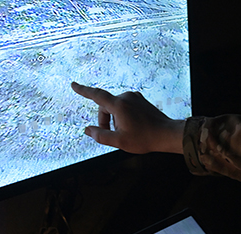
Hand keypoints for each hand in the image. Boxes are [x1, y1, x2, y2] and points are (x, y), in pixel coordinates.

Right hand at [70, 82, 184, 153]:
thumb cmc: (144, 138)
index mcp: (119, 105)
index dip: (83, 90)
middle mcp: (126, 97)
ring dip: (115, 118)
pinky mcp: (141, 101)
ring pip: (116, 107)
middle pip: (106, 105)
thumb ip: (101, 135)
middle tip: (112, 135)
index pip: (96, 95)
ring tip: (125, 132)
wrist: (166, 134)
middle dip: (105, 119)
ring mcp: (135, 97)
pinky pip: (125, 106)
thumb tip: (88, 130)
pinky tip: (132, 127)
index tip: (74, 85)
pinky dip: (123, 115)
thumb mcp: (119, 141)